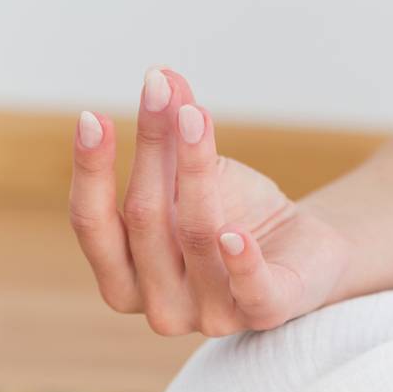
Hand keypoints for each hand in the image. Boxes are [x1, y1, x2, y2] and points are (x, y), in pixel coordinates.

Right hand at [69, 68, 351, 336]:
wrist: (301, 253)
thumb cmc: (233, 217)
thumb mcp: (194, 177)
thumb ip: (173, 138)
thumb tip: (163, 75)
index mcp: (124, 281)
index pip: (92, 226)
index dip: (91, 172)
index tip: (93, 117)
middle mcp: (159, 306)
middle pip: (144, 220)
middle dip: (150, 148)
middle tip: (158, 88)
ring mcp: (209, 316)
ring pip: (196, 236)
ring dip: (195, 170)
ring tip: (196, 114)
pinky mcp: (263, 313)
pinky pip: (250, 289)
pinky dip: (241, 260)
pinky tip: (235, 233)